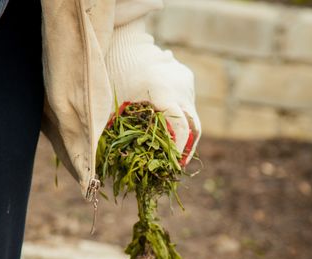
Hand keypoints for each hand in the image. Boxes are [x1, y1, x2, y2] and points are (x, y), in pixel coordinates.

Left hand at [105, 18, 200, 165]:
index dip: (181, 149)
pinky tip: (169, 123)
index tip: (175, 163)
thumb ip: (121, 129)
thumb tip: (118, 160)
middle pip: (194, 125)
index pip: (182, 128)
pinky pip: (187, 101)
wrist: (126, 42)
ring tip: (172, 147)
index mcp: (164, 94)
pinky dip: (181, 114)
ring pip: (192, 113)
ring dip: (184, 131)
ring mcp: (187, 82)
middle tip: (179, 164)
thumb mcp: (118, 103)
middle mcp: (182, 89)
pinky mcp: (187, 77)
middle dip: (188, 147)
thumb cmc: (116, 73)